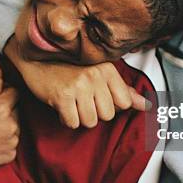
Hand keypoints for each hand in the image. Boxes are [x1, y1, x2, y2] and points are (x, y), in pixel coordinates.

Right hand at [0, 63, 18, 181]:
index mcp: (1, 108)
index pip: (14, 91)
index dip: (4, 91)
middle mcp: (10, 126)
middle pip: (16, 109)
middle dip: (6, 108)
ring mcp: (10, 142)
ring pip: (15, 126)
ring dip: (6, 124)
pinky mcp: (9, 156)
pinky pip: (12, 142)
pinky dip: (4, 140)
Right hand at [4, 37, 149, 128]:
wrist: (35, 59)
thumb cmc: (68, 68)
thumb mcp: (98, 74)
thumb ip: (123, 90)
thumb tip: (147, 105)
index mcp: (107, 69)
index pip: (124, 103)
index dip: (111, 106)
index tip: (98, 97)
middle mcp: (95, 76)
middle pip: (107, 115)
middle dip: (94, 113)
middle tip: (82, 99)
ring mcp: (78, 86)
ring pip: (90, 121)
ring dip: (80, 117)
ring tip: (72, 103)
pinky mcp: (62, 96)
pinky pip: (72, 123)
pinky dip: (67, 119)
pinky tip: (62, 106)